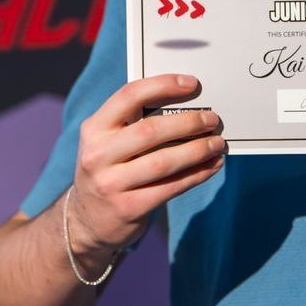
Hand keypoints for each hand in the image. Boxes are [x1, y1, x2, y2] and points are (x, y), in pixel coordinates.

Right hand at [69, 74, 224, 262]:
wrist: (87, 221)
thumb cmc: (110, 170)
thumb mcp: (109, 142)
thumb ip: (136, 123)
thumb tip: (190, 106)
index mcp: (94, 128)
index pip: (129, 96)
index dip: (163, 85)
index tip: (193, 84)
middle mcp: (97, 154)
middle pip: (151, 130)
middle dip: (188, 123)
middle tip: (213, 119)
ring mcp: (110, 184)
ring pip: (164, 161)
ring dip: (198, 150)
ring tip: (218, 143)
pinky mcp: (127, 208)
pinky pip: (170, 187)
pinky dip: (197, 174)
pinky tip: (212, 165)